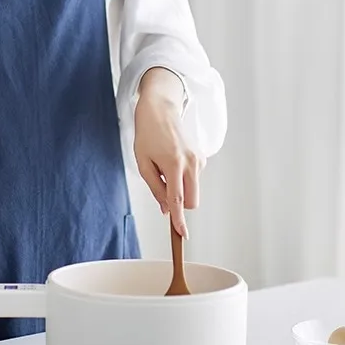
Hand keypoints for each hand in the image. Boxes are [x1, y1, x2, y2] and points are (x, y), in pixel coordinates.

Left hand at [133, 68, 204, 239]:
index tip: (182, 234)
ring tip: (165, 167)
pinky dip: (184, 178)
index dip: (179, 220)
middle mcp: (191, 163)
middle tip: (163, 190)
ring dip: (181, 188)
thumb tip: (165, 208)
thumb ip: (155, 187)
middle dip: (181, 204)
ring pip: (194, 191)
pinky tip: (173, 161)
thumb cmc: (148, 133)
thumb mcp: (143, 162)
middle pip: (192, 201)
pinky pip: (194, 179)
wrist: (161, 110)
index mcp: (174, 164)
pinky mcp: (201, 158)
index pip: (178, 200)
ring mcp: (198, 160)